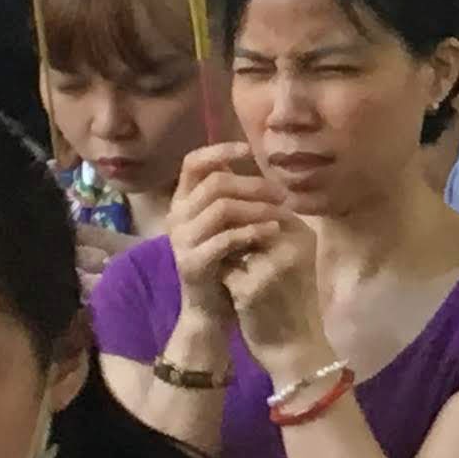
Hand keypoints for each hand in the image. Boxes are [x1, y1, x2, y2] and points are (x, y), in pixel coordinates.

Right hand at [159, 141, 291, 319]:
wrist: (210, 307)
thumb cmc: (224, 258)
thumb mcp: (227, 221)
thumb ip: (232, 193)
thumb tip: (250, 155)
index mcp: (183, 201)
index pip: (193, 163)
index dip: (220, 150)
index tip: (249, 149)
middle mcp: (176, 217)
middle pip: (215, 182)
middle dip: (254, 184)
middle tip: (282, 194)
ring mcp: (181, 241)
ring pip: (221, 207)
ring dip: (257, 207)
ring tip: (282, 214)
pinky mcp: (192, 263)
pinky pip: (224, 239)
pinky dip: (252, 232)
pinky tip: (273, 231)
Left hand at [222, 208, 330, 377]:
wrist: (297, 347)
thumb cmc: (294, 300)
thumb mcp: (294, 259)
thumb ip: (274, 232)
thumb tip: (238, 206)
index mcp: (304, 234)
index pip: (265, 203)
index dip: (242, 208)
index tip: (227, 221)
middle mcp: (292, 244)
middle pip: (246, 219)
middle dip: (229, 227)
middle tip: (216, 238)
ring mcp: (273, 266)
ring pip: (232, 241)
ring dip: (223, 250)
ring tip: (221, 260)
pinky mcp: (253, 289)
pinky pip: (224, 270)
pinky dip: (221, 275)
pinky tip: (224, 285)